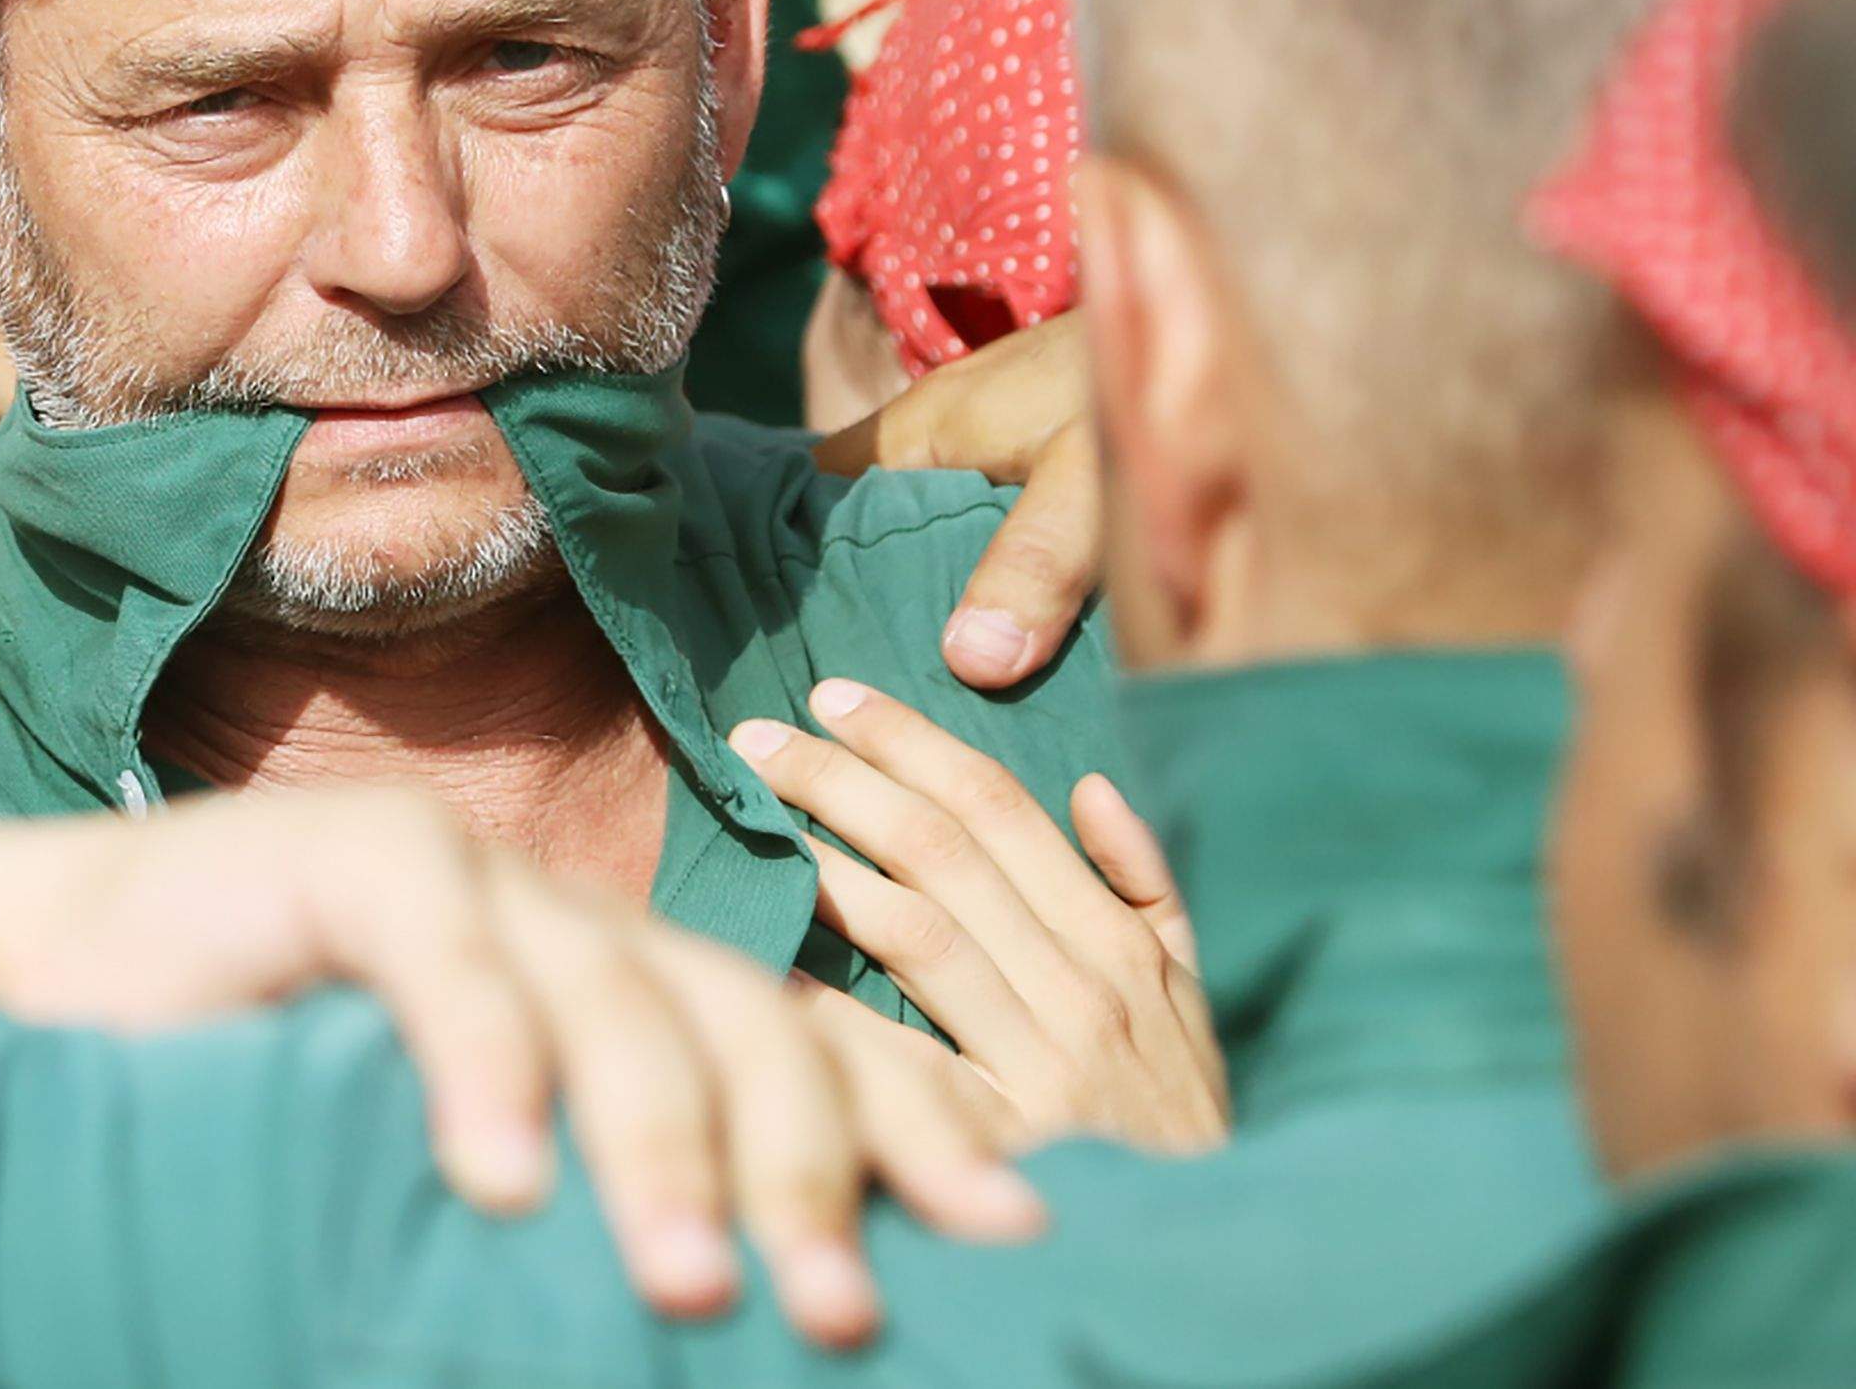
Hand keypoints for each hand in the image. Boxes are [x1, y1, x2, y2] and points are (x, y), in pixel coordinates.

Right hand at [0, 788, 1048, 1347]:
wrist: (50, 988)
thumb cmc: (254, 1105)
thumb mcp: (461, 1176)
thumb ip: (583, 1215)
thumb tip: (731, 1319)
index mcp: (615, 986)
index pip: (802, 1037)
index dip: (911, 1126)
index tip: (1011, 1240)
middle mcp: (567, 918)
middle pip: (744, 1018)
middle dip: (815, 1166)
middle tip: (838, 1315)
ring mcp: (467, 877)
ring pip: (615, 995)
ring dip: (658, 1149)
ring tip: (688, 1288)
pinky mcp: (349, 855)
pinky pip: (445, 958)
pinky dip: (481, 1065)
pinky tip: (494, 1179)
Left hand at [733, 682, 1226, 1153]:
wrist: (1203, 1256)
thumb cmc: (1178, 1122)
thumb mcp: (1191, 1001)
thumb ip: (1149, 893)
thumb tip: (1091, 787)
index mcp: (1116, 941)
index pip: (999, 808)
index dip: (912, 744)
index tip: (835, 700)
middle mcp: (1080, 988)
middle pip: (943, 850)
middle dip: (843, 779)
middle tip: (757, 739)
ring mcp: (1041, 1065)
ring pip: (917, 930)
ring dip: (826, 863)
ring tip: (754, 819)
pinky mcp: (1002, 1144)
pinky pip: (901, 1057)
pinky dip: (832, 1009)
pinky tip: (766, 969)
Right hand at [815, 312, 1099, 689]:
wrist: (1215, 315)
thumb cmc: (1136, 377)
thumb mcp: (1088, 478)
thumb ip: (1034, 561)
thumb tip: (968, 663)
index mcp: (918, 429)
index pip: (818, 499)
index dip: (806, 569)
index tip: (818, 648)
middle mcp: (937, 433)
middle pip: (876, 526)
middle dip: (878, 601)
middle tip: (886, 687)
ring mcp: (988, 441)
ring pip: (935, 529)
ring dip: (942, 593)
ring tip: (940, 682)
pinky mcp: (1037, 453)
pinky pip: (987, 523)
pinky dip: (992, 573)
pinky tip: (1011, 633)